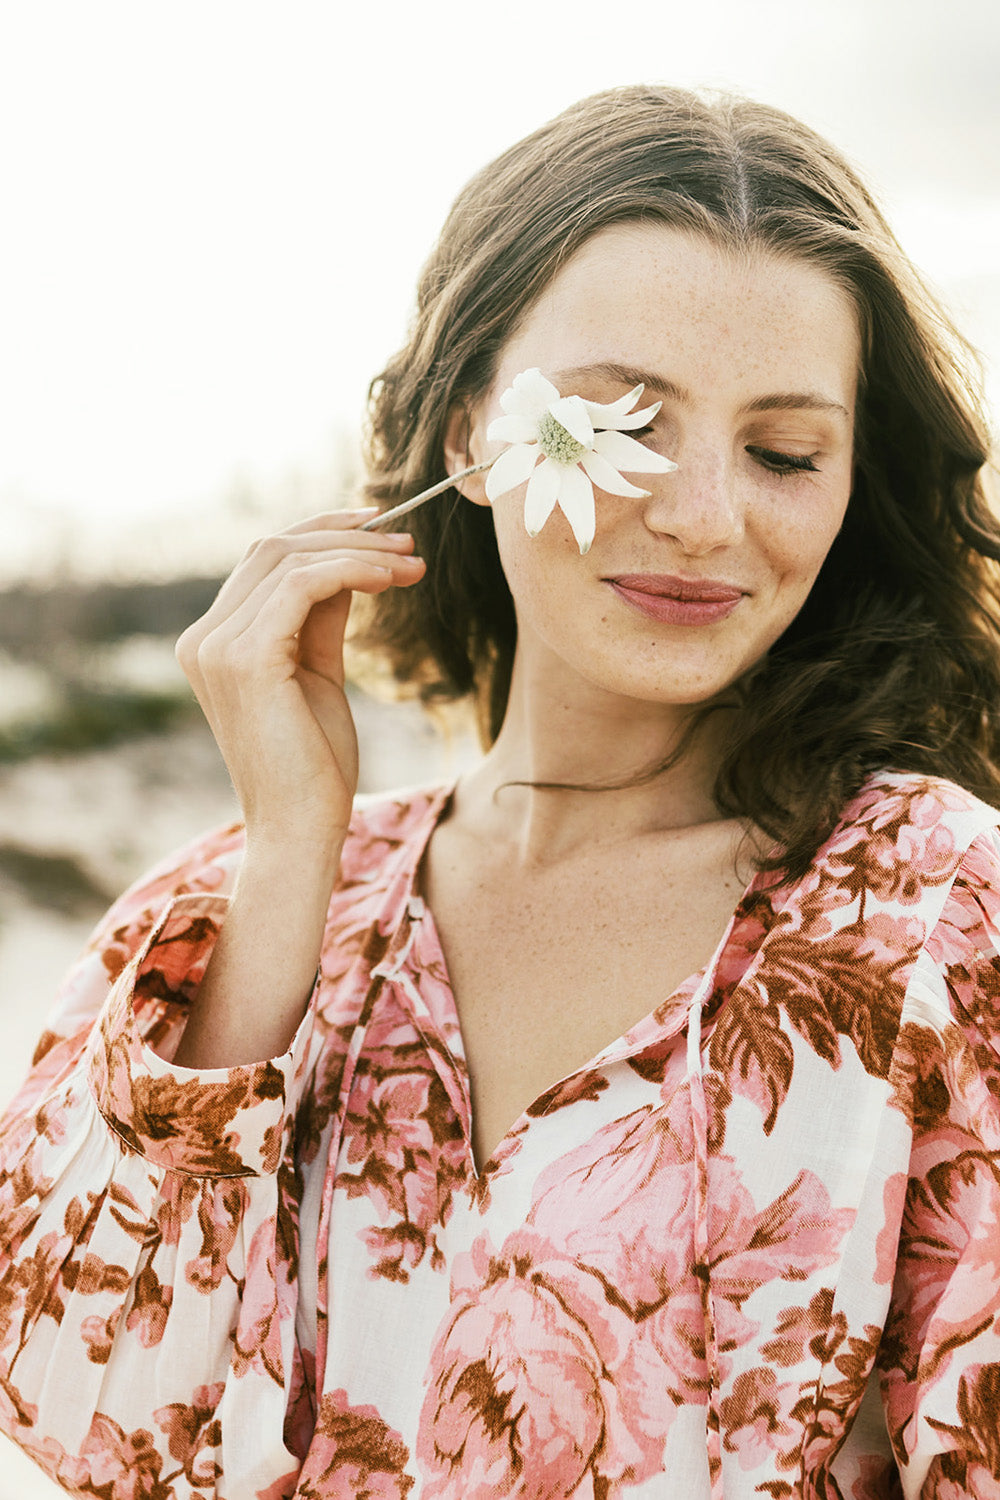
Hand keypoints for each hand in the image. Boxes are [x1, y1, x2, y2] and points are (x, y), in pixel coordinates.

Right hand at [175, 507, 425, 856]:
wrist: (300, 830)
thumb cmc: (313, 766)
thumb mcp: (317, 674)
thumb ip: (320, 619)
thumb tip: (350, 564)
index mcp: (212, 642)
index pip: (261, 561)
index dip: (322, 535)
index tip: (382, 532)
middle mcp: (203, 638)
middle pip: (272, 549)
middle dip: (346, 536)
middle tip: (409, 544)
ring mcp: (218, 646)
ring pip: (289, 560)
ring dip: (359, 552)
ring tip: (411, 564)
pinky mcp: (247, 657)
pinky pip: (303, 585)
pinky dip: (351, 571)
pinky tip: (390, 580)